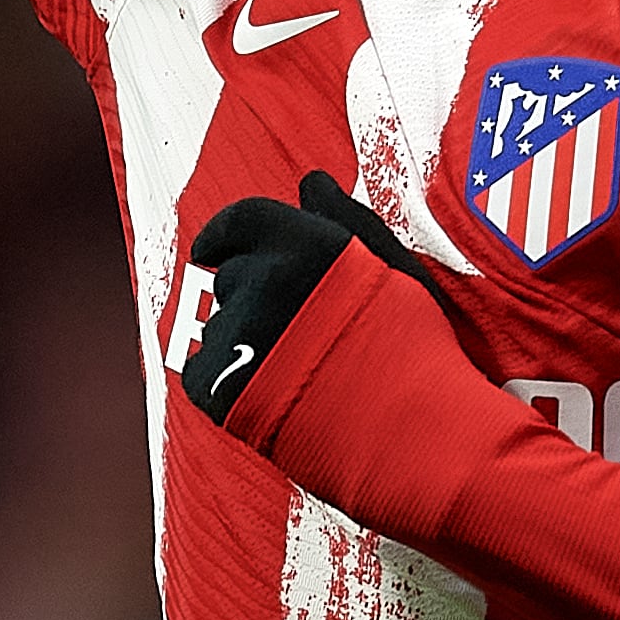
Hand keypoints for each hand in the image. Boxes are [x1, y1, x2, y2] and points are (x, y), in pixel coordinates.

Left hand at [179, 171, 450, 426]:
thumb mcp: (395, 269)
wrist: (419, 437)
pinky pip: (200, 372)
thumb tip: (309, 182)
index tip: (212, 248)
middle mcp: (268, 280)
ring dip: (243, 340)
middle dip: (253, 297)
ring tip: (292, 369)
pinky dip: (222, 382)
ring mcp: (243, 334)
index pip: (242, 218)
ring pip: (218, 324)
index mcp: (308, 244)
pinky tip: (265, 392)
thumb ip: (345, 220)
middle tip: (293, 332)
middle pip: (233, 275)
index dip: (223, 232)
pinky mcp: (224, 388)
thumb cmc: (416, 352)